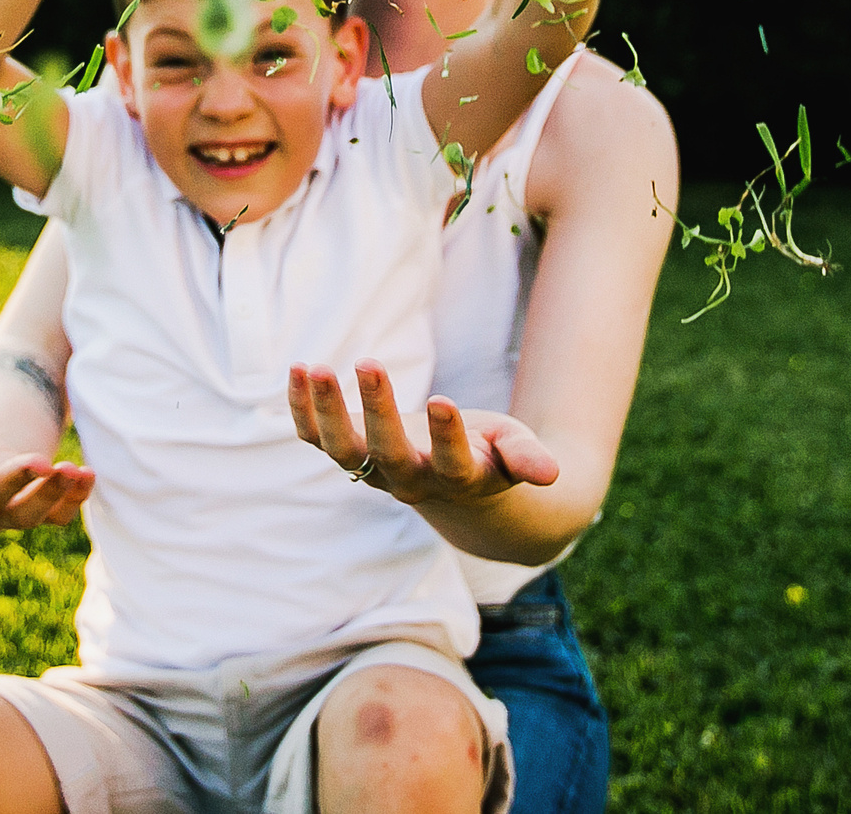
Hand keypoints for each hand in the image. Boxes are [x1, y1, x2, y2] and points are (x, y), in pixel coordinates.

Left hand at [288, 360, 558, 507]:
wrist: (451, 488)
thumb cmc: (489, 456)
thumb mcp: (513, 452)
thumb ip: (526, 459)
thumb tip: (552, 473)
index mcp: (458, 479)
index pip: (451, 464)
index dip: (447, 437)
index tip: (443, 401)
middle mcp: (410, 479)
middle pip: (388, 453)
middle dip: (377, 410)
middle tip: (369, 362)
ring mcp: (372, 468)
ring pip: (342, 449)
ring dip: (327, 410)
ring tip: (316, 367)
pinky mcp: (346, 451)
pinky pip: (315, 436)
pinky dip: (302, 408)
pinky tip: (297, 369)